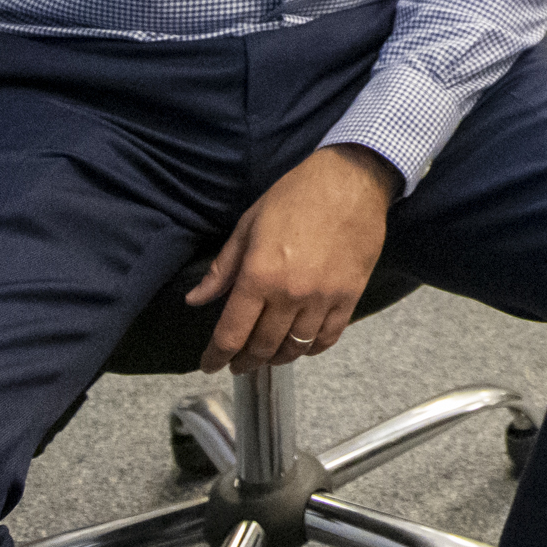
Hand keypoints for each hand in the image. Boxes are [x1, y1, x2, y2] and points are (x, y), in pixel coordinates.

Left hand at [184, 145, 398, 370]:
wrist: (350, 181)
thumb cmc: (295, 196)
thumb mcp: (249, 226)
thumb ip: (223, 268)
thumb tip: (195, 299)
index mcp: (259, 276)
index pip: (232, 333)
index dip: (216, 356)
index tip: (210, 365)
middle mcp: (290, 295)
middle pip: (263, 346)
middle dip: (245, 361)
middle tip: (238, 362)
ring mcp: (323, 299)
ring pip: (295, 347)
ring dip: (277, 358)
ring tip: (268, 355)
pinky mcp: (349, 297)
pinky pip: (328, 337)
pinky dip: (311, 349)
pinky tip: (301, 345)